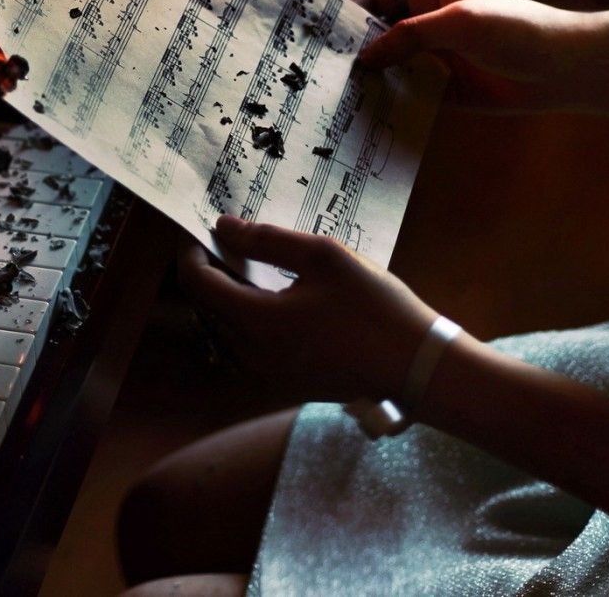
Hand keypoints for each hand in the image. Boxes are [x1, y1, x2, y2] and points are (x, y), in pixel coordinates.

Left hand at [178, 216, 436, 403]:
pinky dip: (246, 317)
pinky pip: (247, 345)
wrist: (416, 368)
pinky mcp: (286, 382)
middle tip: (229, 239)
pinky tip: (274, 295)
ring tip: (250, 262)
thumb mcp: (324, 257)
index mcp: (256, 321)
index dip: (192, 251)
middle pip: (206, 307)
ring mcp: (268, 373)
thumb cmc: (374, 306)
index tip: (203, 227)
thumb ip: (268, 240)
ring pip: (225, 328)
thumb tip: (224, 227)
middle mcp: (252, 354)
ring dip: (226, 295)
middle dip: (209, 270)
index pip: (197, 283)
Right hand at [348, 0, 608, 120]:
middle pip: (378, 35)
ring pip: (391, 68)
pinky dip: (394, 105)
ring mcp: (437, 58)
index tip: (323, 36)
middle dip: (353, 51)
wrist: (565, 67)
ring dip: (371, 82)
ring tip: (339, 101)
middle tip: (321, 73)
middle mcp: (428, 25)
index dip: (348, 11)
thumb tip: (364, 56)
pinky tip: (371, 119)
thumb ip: (407, 36)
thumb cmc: (516, 29)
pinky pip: (411, 96)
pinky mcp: (447, 91)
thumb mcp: (456, 23)